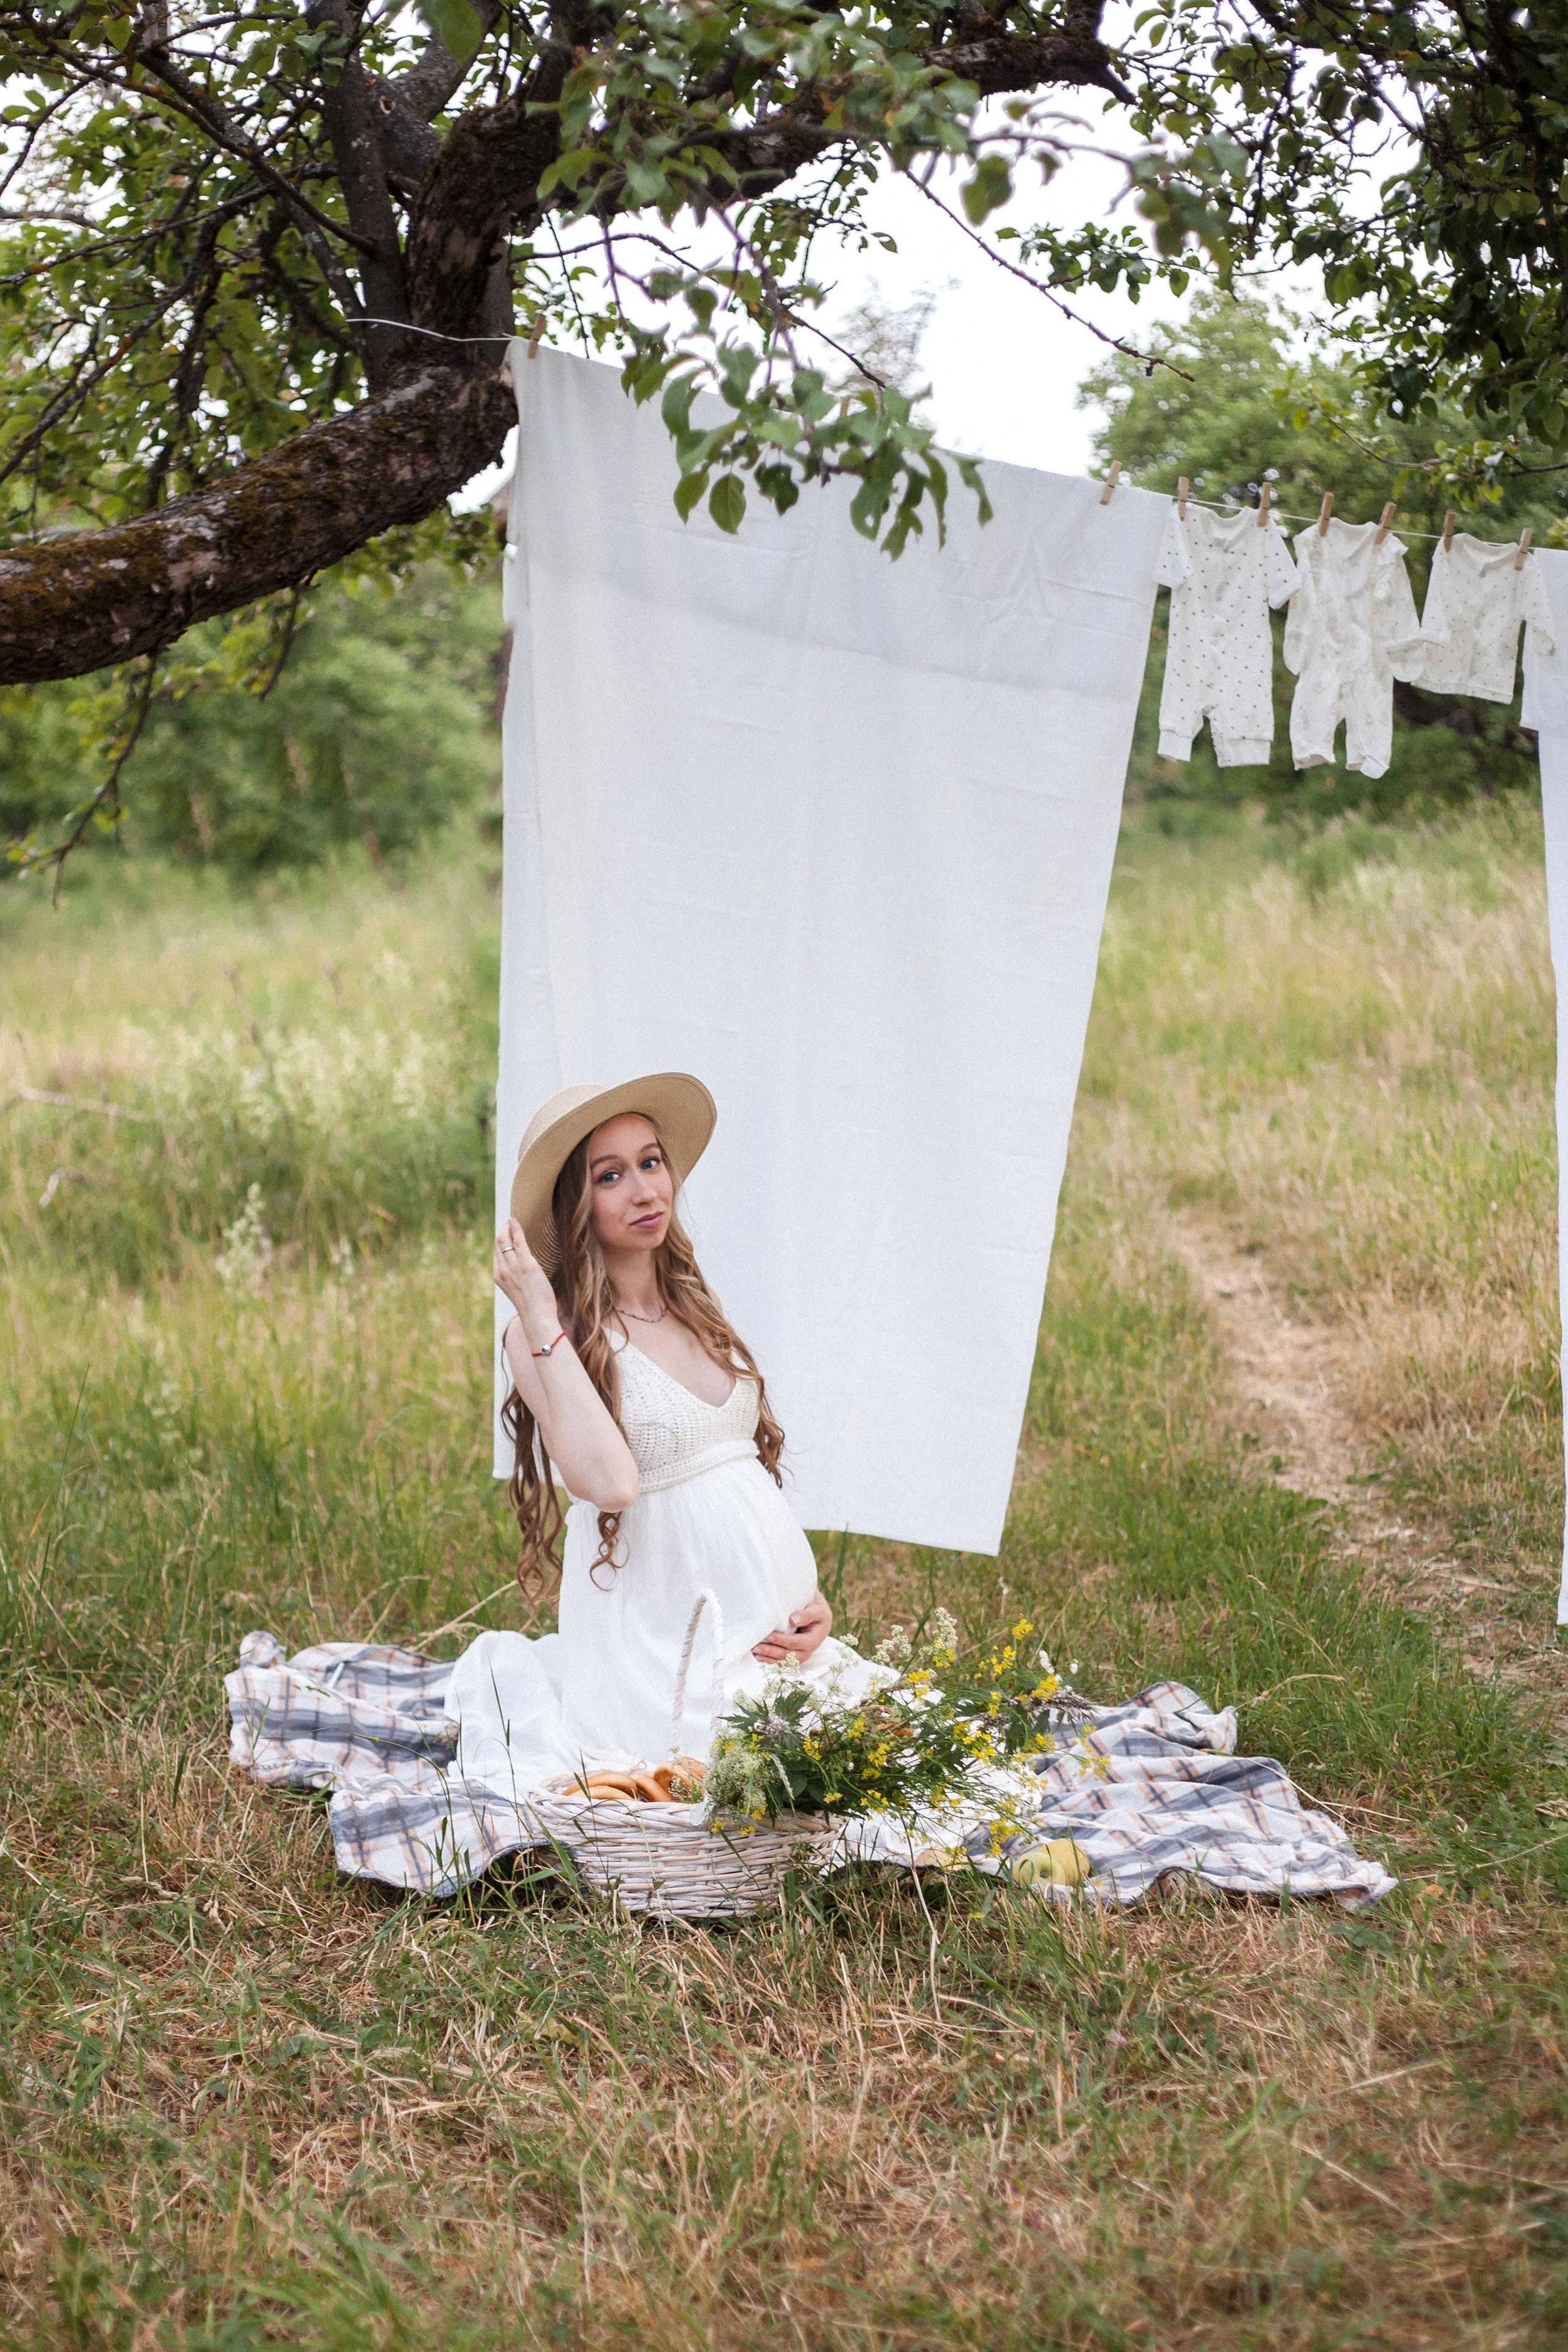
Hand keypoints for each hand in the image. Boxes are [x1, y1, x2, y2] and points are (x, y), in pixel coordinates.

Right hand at [492, 1217, 560, 1347]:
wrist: (536, 1316)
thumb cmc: (533, 1307)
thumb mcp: (519, 1291)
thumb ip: (517, 1279)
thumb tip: (524, 1273)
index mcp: (499, 1277)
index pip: (496, 1254)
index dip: (499, 1242)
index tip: (504, 1234)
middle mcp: (502, 1270)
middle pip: (498, 1245)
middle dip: (501, 1231)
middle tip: (507, 1223)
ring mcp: (513, 1267)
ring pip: (505, 1241)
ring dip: (507, 1228)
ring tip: (511, 1220)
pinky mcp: (526, 1264)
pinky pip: (518, 1242)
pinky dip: (516, 1229)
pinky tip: (514, 1221)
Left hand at [752, 1590, 831, 1665]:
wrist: (818, 1618)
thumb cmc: (816, 1611)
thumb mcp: (817, 1610)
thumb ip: (807, 1614)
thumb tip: (793, 1620)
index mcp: (814, 1640)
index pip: (797, 1642)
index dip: (783, 1640)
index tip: (769, 1636)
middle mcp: (808, 1651)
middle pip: (788, 1655)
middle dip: (771, 1651)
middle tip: (756, 1647)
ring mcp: (800, 1656)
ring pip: (784, 1661)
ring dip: (768, 1658)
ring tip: (754, 1652)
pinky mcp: (793, 1657)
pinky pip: (782, 1662)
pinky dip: (770, 1660)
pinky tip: (759, 1656)